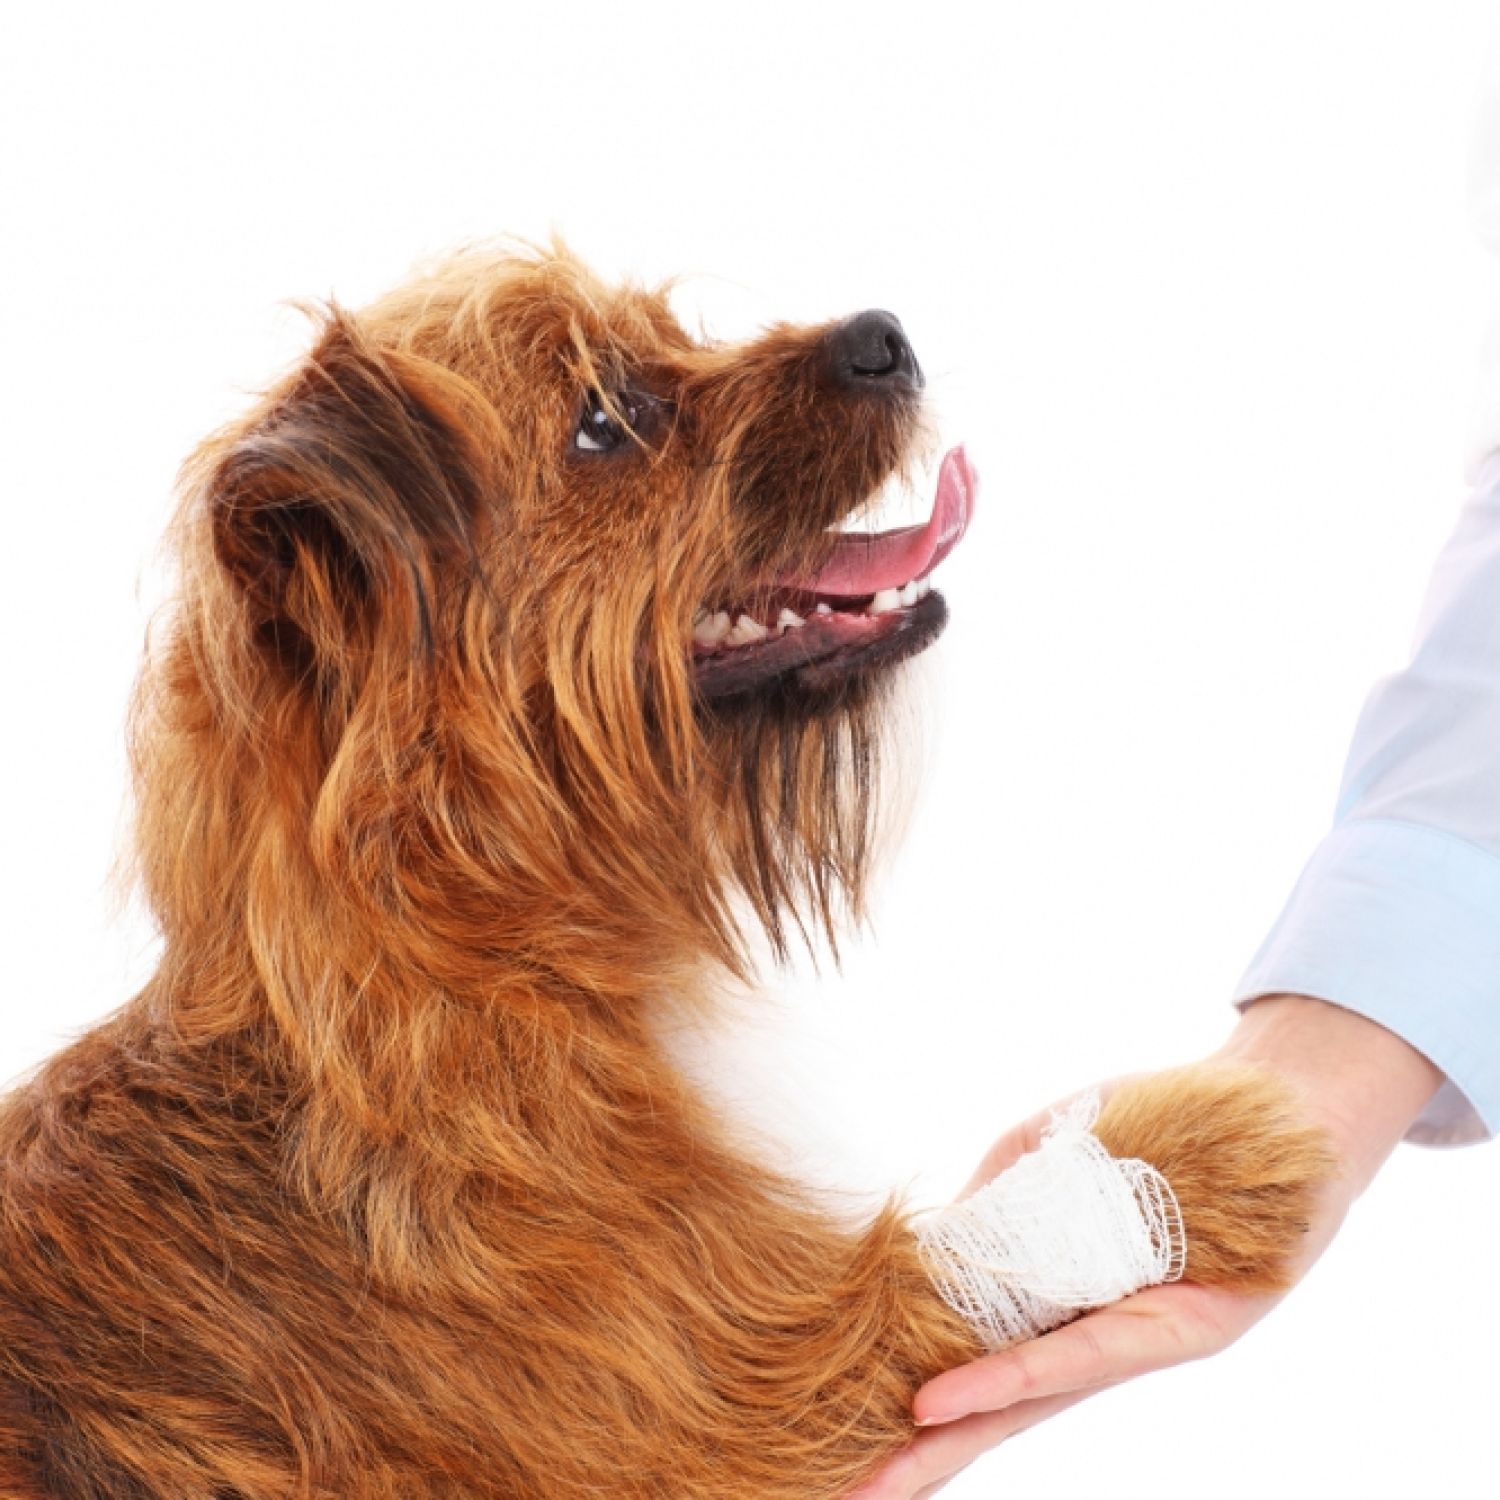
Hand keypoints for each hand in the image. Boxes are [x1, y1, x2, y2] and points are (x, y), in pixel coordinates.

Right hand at [845, 994, 1442, 1498]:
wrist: (1277, 1112)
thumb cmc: (1161, 1126)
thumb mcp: (1049, 1151)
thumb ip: (993, 1198)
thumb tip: (924, 1244)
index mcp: (1059, 1297)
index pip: (975, 1362)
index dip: (912, 1400)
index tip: (850, 1438)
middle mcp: (1091, 1333)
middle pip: (993, 1410)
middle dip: (919, 1455)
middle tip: (845, 1495)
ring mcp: (1130, 1339)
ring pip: (1026, 1403)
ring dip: (951, 1439)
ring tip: (882, 1474)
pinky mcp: (1179, 1333)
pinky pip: (1079, 1356)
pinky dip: (1010, 1376)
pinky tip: (947, 1400)